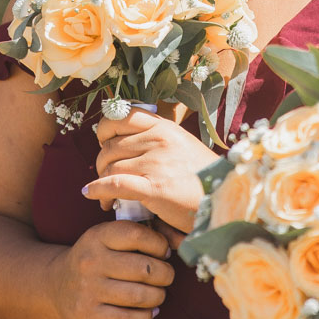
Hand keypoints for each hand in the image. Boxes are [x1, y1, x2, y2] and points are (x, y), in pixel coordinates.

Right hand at [47, 218, 175, 318]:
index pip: (136, 234)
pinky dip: (146, 316)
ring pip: (140, 295)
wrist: (56, 287)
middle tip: (166, 276)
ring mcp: (88, 290)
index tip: (164, 252)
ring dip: (158, 296)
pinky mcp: (88, 316)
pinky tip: (149, 311)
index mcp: (96, 237)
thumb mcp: (105, 238)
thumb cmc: (94, 260)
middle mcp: (90, 262)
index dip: (159, 244)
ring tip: (158, 294)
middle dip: (165, 274)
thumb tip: (176, 243)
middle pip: (144, 268)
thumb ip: (134, 236)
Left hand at [85, 109, 218, 230]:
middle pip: (110, 146)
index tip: (105, 144)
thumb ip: (157, 139)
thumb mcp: (183, 146)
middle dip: (102, 164)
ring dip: (101, 182)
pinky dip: (99, 190)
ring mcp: (157, 163)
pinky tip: (94, 196)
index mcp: (165, 127)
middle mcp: (159, 140)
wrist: (223, 202)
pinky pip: (114, 184)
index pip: (120, 116)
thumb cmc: (203, 178)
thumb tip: (124, 142)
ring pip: (110, 167)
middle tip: (106, 177)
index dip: (104, 131)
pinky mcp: (154, 188)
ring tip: (107, 197)